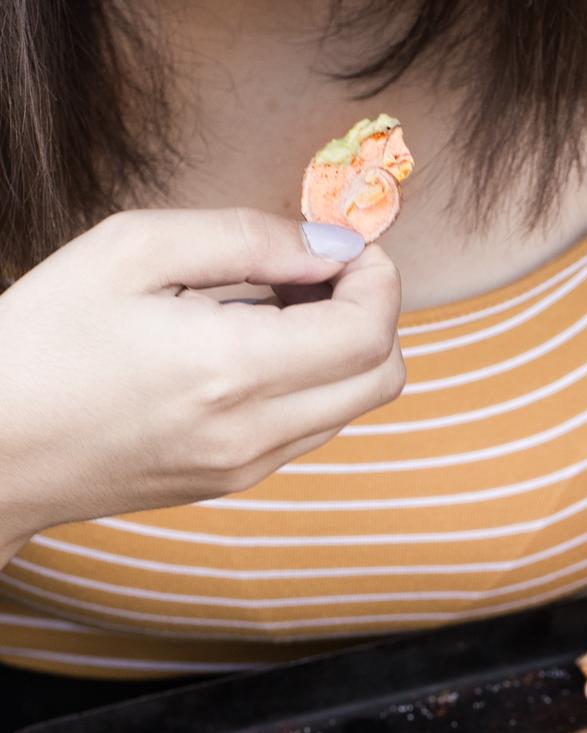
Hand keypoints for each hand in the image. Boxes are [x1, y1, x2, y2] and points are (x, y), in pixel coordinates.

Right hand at [0, 208, 403, 558]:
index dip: (378, 279)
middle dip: (372, 314)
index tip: (345, 246)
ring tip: (270, 305)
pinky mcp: (235, 482)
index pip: (369, 334)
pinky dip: (308, 382)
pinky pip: (310, 429)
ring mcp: (249, 467)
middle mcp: (256, 432)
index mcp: (232, 370)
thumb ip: (245, 239)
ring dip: (340, 350)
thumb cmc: (45, 336)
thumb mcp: (131, 249)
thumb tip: (330, 245)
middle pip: (383, 379)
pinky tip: (250, 347)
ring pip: (352, 407)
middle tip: (315, 272)